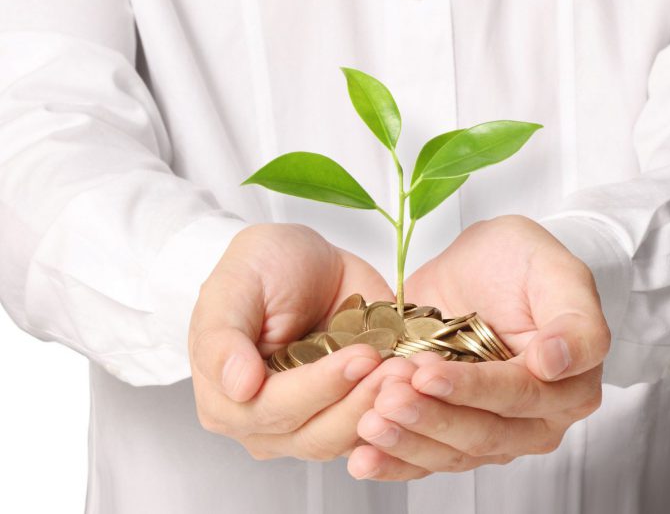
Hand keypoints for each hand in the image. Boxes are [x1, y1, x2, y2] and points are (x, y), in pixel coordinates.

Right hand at [189, 223, 401, 459]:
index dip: (318, 388)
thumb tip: (238, 386)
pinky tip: (418, 377)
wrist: (306, 259)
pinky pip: (376, 428)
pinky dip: (399, 408)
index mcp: (226, 400)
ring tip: (410, 369)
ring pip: (349, 438)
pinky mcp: (349, 415)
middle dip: (360, 401)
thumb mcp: (233, 287)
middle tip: (398, 367)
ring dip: (384, 407)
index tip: (360, 357)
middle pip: (315, 434)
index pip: (272, 410)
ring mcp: (310, 424)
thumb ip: (223, 338)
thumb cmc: (261, 267)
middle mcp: (266, 424)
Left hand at [347, 215, 609, 479]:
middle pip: (484, 433)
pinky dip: (393, 462)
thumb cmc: (523, 263)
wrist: (481, 267)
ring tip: (369, 422)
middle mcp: (536, 419)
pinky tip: (362, 457)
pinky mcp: (454, 437)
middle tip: (387, 397)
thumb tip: (554, 362)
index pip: (520, 395)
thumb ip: (574, 319)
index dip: (473, 389)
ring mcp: (495, 433)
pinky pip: (427, 459)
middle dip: (432, 418)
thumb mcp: (556, 271)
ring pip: (452, 453)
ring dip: (408, 442)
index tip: (427, 373)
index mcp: (570, 386)